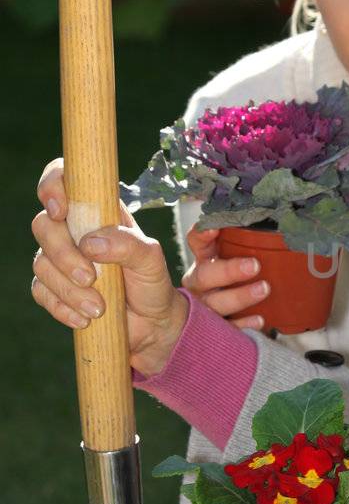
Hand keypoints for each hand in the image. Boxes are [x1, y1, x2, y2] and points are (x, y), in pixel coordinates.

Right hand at [31, 157, 187, 375]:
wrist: (152, 324)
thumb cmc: (152, 282)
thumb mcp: (152, 259)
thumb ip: (128, 244)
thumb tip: (90, 243)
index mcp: (97, 211)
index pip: (63, 179)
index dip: (52, 186)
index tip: (60, 211)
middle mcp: (73, 230)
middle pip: (42, 225)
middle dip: (63, 254)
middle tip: (91, 277)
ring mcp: (60, 259)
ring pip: (41, 263)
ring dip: (68, 288)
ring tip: (98, 307)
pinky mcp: (54, 288)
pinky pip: (41, 292)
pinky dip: (61, 307)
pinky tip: (85, 318)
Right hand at [182, 224, 269, 330]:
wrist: (231, 319)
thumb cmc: (239, 280)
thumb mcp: (241, 261)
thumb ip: (250, 247)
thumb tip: (281, 229)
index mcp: (204, 260)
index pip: (197, 241)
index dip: (203, 234)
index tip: (215, 229)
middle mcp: (199, 283)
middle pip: (205, 275)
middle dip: (228, 270)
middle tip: (254, 265)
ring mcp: (204, 306)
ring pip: (215, 302)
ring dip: (239, 296)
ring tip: (263, 289)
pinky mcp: (214, 328)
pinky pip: (226, 327)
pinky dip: (242, 324)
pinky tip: (258, 319)